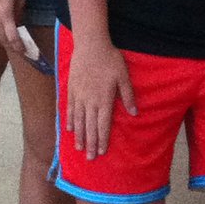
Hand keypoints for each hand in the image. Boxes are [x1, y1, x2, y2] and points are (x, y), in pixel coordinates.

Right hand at [0, 0, 25, 53]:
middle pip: (1, 39)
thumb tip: (18, 30)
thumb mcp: (19, 0)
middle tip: (17, 47)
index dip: (18, 47)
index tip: (24, 51)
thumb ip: (18, 17)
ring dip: (0, 38)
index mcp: (4, 14)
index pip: (11, 37)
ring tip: (7, 38)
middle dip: (10, 44)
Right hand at [67, 37, 135, 159]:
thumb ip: (128, 95)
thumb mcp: (124, 76)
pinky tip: (70, 130)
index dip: (103, 139)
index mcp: (104, 99)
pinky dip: (70, 121)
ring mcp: (79, 96)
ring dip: (79, 136)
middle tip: (90, 158)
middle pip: (90, 127)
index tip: (102, 152)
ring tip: (79, 149)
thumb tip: (134, 113)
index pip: (103, 124)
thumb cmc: (110, 59)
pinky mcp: (71, 89)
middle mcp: (90, 101)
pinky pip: (70, 109)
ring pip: (78, 121)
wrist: (90, 45)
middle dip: (91, 144)